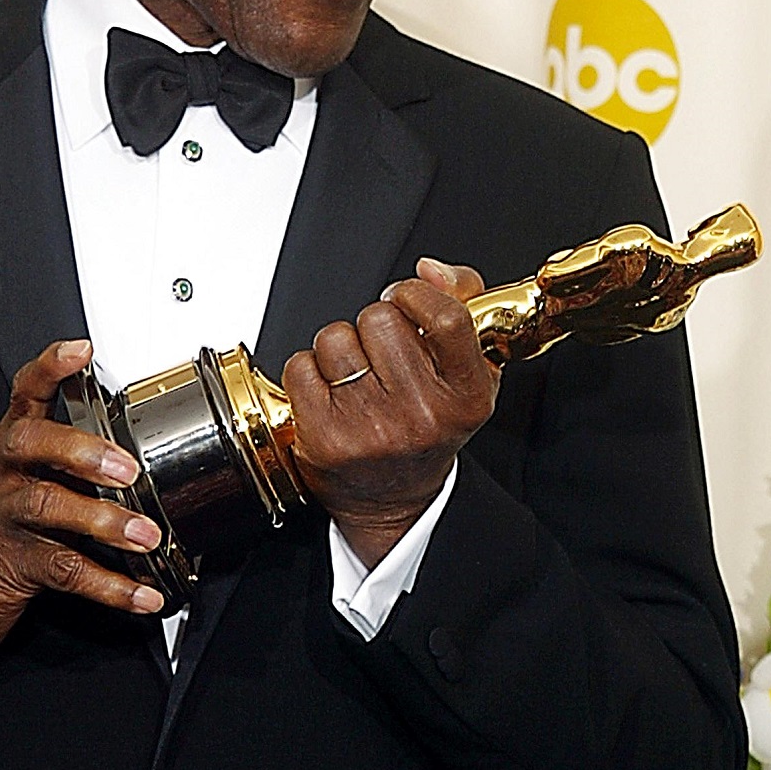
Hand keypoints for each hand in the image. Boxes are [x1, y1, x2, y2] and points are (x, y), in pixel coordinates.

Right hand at [0, 340, 163, 678]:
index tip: (81, 350)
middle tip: (126, 468)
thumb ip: (63, 465)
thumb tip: (132, 454)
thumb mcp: (16, 486)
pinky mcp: (9, 567)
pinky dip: (110, 585)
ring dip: (105, 521)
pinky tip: (142, 594)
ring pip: (48, 507)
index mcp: (4, 449)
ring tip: (146, 535)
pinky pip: (64, 571)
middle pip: (31, 444)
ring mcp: (0, 519)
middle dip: (80, 450)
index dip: (50, 369)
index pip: (23, 395)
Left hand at [282, 261, 498, 568]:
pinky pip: (300, 366)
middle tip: (381, 351)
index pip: (446, 318)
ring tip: (356, 375)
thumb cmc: (431, 423)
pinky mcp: (324, 439)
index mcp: (465, 395)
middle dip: (374, 324)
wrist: (396, 501)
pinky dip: (308, 371)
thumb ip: (462, 301)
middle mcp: (422, 415)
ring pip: (335, 338)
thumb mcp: (470, 369)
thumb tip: (428, 269)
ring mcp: (370, 429)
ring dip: (339, 348)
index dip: (416, 294)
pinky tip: (329, 393)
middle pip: (380, 319)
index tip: (405, 299)